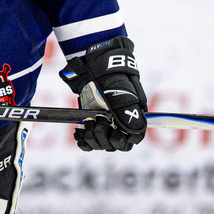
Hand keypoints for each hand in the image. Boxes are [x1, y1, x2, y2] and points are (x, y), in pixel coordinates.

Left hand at [59, 36, 146, 150]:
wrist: (94, 68)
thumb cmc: (112, 77)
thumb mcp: (122, 91)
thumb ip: (128, 111)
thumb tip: (133, 133)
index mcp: (131, 117)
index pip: (132, 140)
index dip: (124, 141)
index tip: (115, 134)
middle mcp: (118, 124)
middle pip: (114, 145)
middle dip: (105, 138)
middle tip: (97, 122)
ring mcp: (104, 125)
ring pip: (101, 144)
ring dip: (93, 138)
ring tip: (88, 123)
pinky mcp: (91, 125)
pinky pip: (88, 143)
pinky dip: (83, 141)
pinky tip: (79, 133)